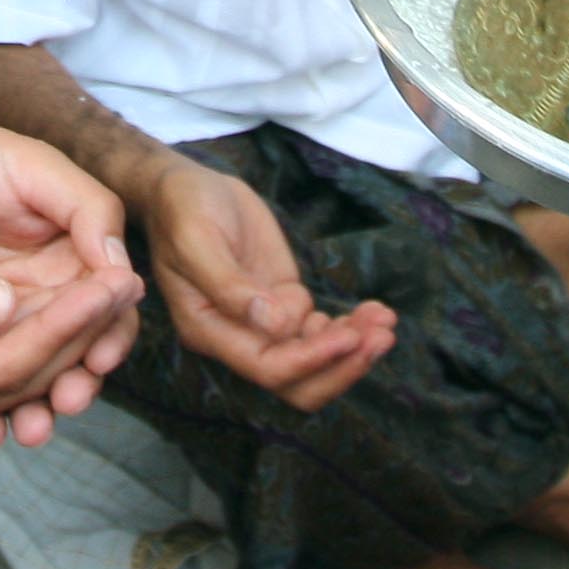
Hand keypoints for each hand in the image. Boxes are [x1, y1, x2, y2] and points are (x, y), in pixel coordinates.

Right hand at [0, 204, 139, 436]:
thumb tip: (5, 304)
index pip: (7, 362)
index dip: (66, 324)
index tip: (110, 281)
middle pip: (19, 379)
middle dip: (79, 334)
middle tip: (128, 284)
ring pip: (11, 379)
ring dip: (64, 342)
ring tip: (111, 296)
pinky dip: (32, 343)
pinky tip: (64, 310)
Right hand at [140, 155, 394, 409]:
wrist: (185, 186)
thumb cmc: (184, 209)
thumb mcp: (197, 238)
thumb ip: (230, 285)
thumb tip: (275, 324)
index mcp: (210, 330)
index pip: (268, 368)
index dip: (312, 360)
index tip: (349, 336)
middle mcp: (239, 337)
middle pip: (298, 381)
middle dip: (343, 365)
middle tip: (381, 336)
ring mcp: (266, 323)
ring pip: (317, 360)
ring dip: (355, 347)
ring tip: (385, 321)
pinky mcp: (285, 302)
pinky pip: (323, 332)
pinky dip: (352, 327)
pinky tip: (376, 310)